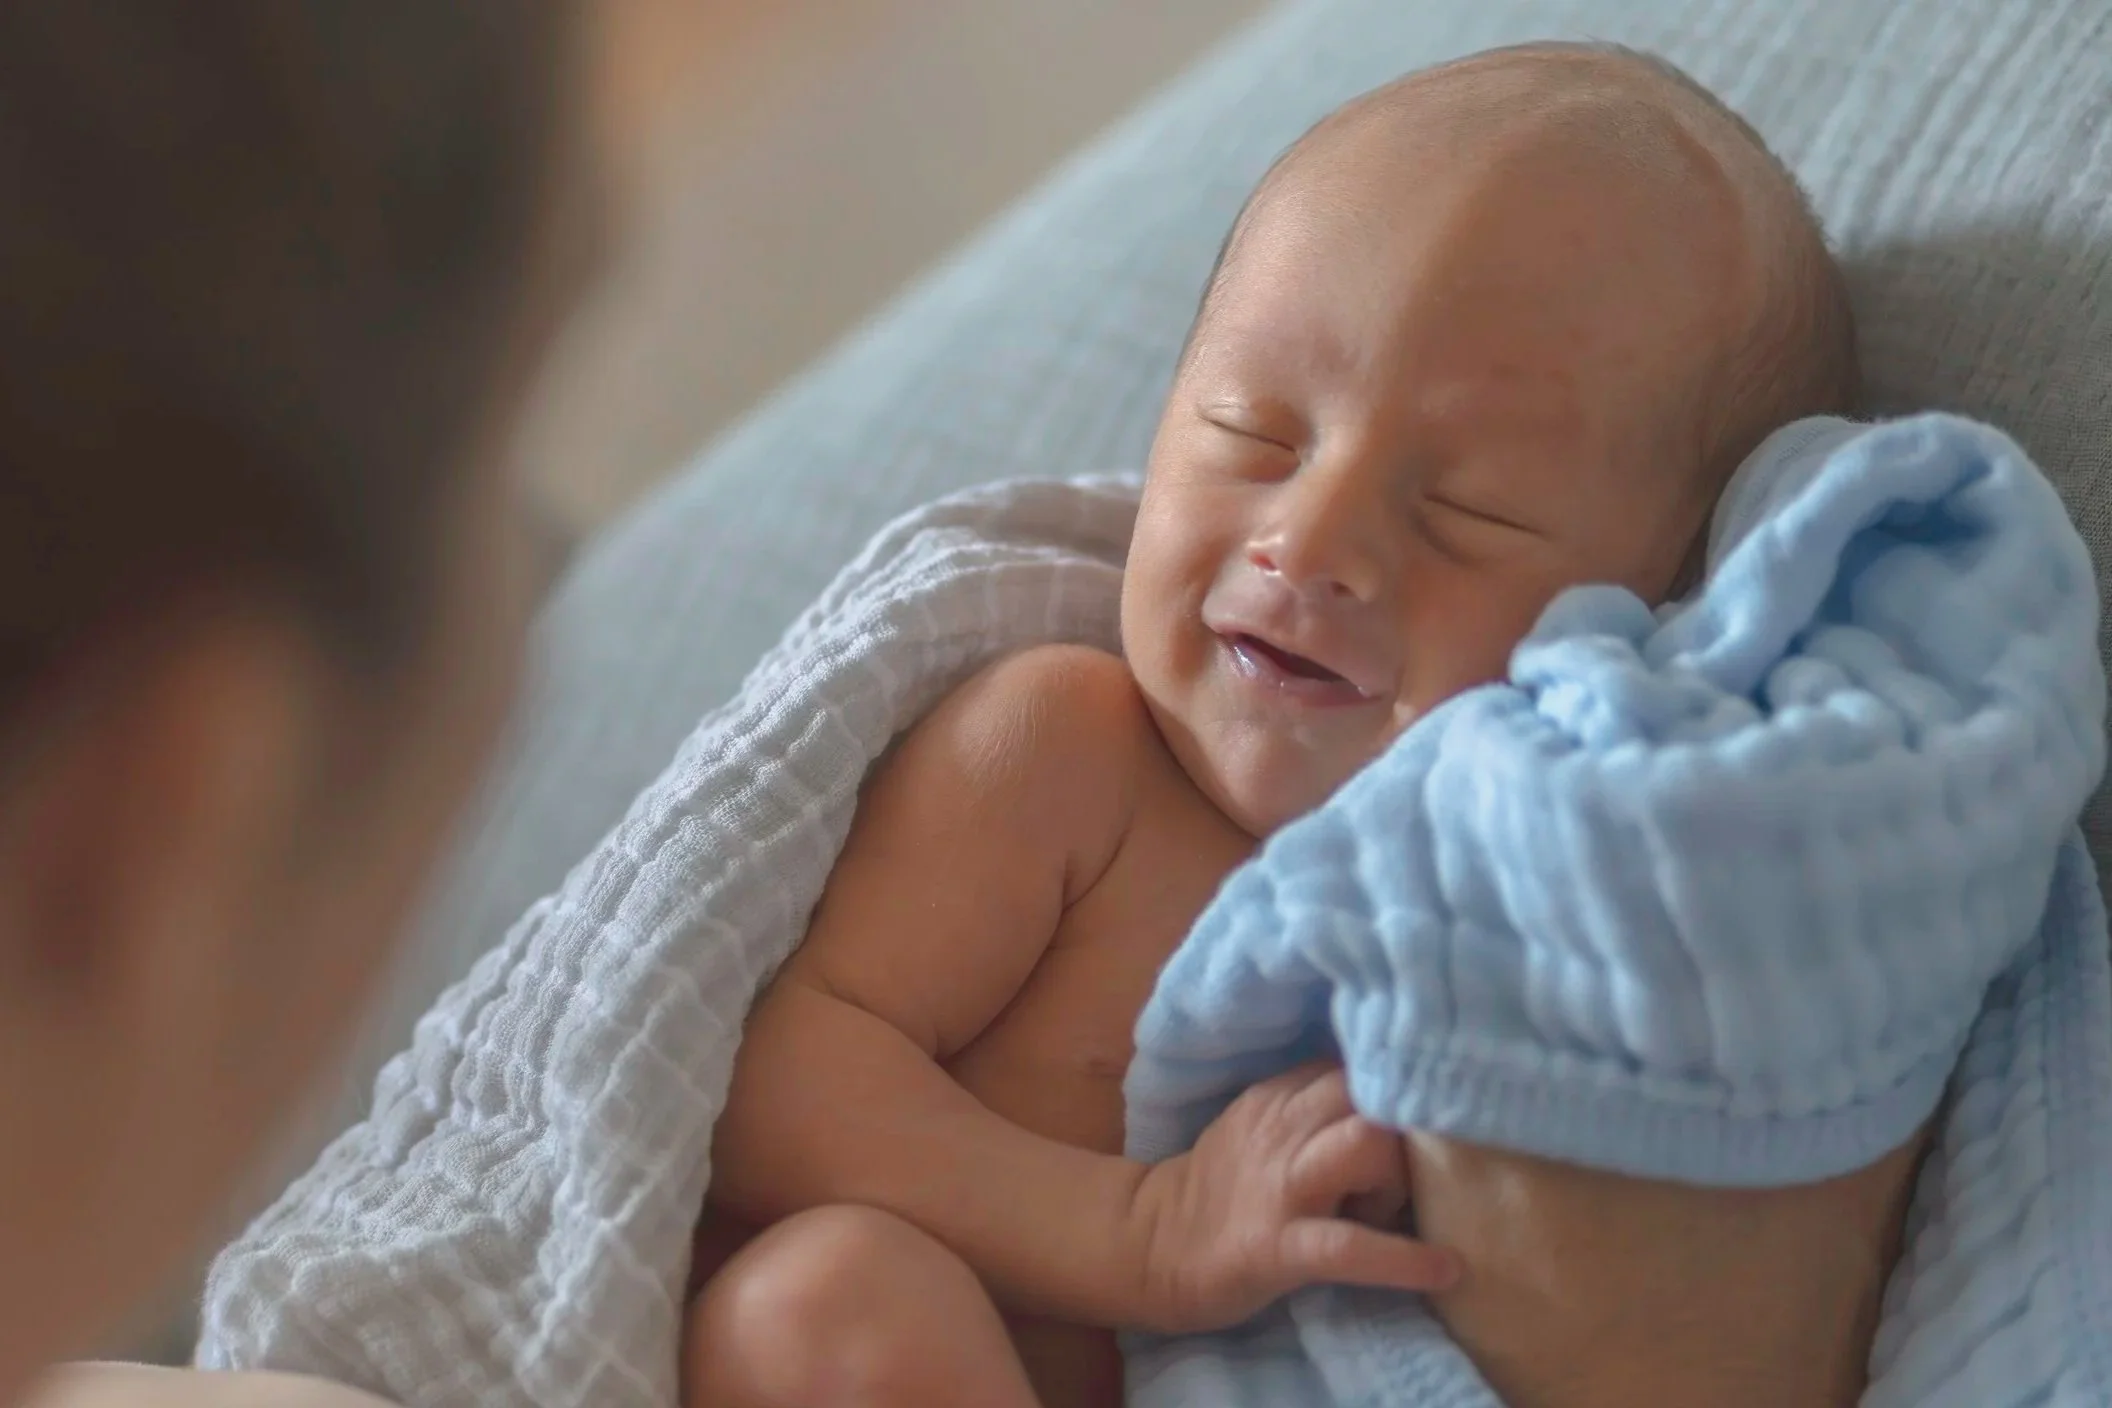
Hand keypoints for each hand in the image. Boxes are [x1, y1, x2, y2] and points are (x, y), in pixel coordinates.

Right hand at [1125, 1063, 1460, 1333]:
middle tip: (1406, 1176)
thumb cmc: (1225, 1189)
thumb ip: (1317, 1104)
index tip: (1421, 1120)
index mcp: (1281, 1094)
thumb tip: (1398, 1105)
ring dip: (1401, 1178)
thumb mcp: (1264, 1124)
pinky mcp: (1279, 1246)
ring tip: (1402, 1215)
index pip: (1361, 1063)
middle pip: (1372, 1093)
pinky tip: (1445, 1270)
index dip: (1400, 1092)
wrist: (1154, 1246)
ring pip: (1366, 1146)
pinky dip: (1405, 1259)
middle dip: (1408, 1132)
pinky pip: (1351, 1246)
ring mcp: (1282, 1186)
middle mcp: (1283, 1126)